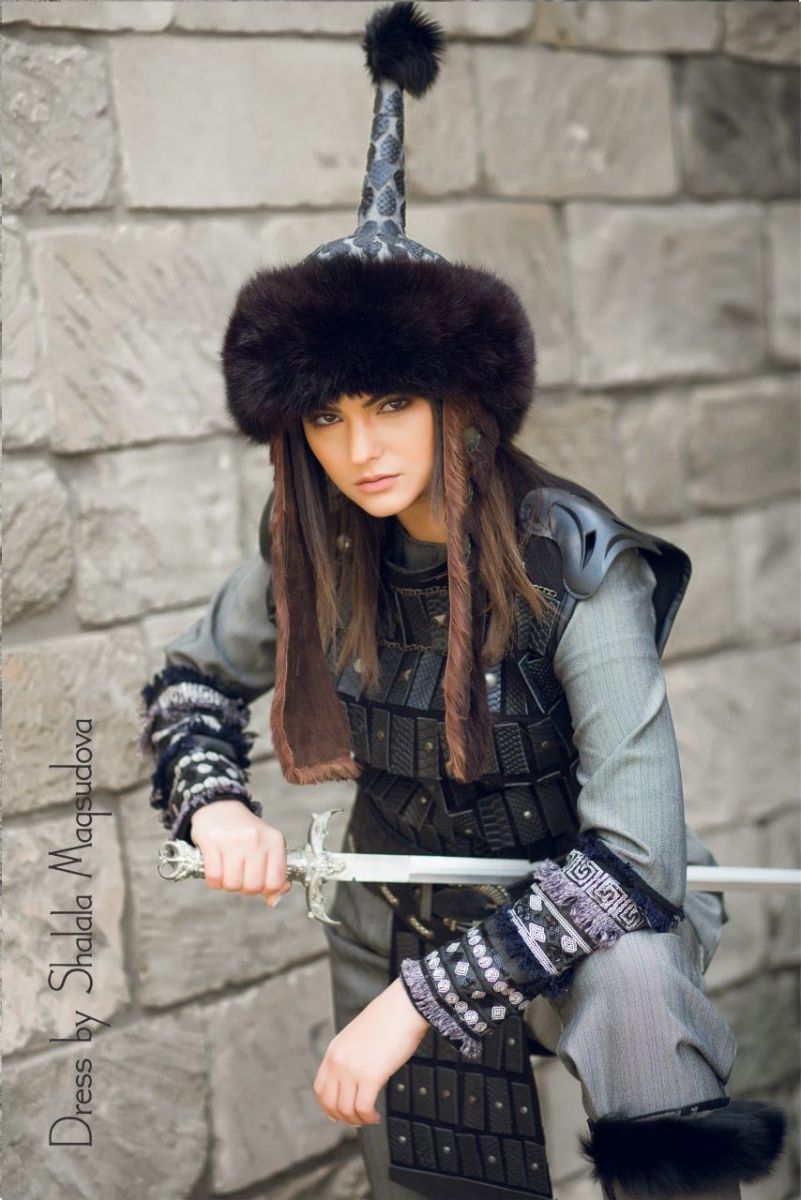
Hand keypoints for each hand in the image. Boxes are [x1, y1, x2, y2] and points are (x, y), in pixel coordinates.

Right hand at [189, 800, 292, 907]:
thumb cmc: (246, 833)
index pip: (276, 882)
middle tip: (241, 875)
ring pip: (232, 884)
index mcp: (275, 841)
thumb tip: (273, 901)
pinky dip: (213, 881)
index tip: (259, 883)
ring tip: (228, 870)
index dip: (266, 890)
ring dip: (227, 885)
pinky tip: (216, 868)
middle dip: (244, 888)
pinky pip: (213, 878)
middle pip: (253, 887)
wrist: (220, 806)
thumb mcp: (267, 847)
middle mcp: (256, 839)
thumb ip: (275, 874)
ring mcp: (234, 840)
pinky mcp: (211, 841)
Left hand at [314, 977, 429, 1126]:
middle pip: (331, 1103)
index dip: (328, 1107)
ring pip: (346, 1109)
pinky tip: (377, 1115)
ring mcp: (352, 1069)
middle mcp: (338, 1061)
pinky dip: (369, 1117)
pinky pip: (363, 1108)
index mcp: (334, 1051)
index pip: (320, 1088)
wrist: (404, 1007)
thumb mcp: (358, 1037)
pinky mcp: (370, 1076)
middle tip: (358, 1120)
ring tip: (370, 1117)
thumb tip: (354, 1079)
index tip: (339, 1114)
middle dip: (344, 1117)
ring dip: (358, 1119)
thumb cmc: (388, 1020)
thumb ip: (350, 1056)